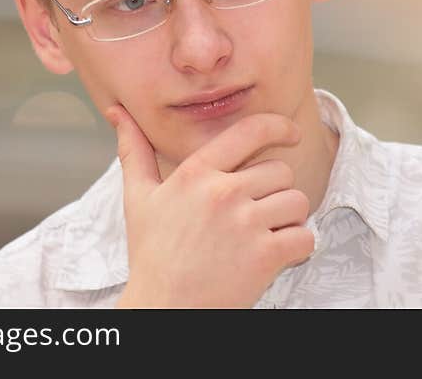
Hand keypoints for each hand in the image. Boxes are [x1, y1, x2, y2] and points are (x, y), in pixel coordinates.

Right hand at [106, 105, 314, 307]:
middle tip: (253, 216)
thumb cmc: (153, 255)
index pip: (250, 131)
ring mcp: (245, 224)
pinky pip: (305, 236)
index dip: (278, 127)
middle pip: (280, 171)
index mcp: (196, 173)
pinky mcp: (265, 256)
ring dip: (288, 219)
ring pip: (297, 201)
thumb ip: (134, 151)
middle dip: (274, 192)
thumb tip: (116, 112)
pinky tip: (274, 256)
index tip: (289, 134)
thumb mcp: (138, 198)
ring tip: (263, 235)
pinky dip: (297, 247)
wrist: (164, 310)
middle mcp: (223, 192)